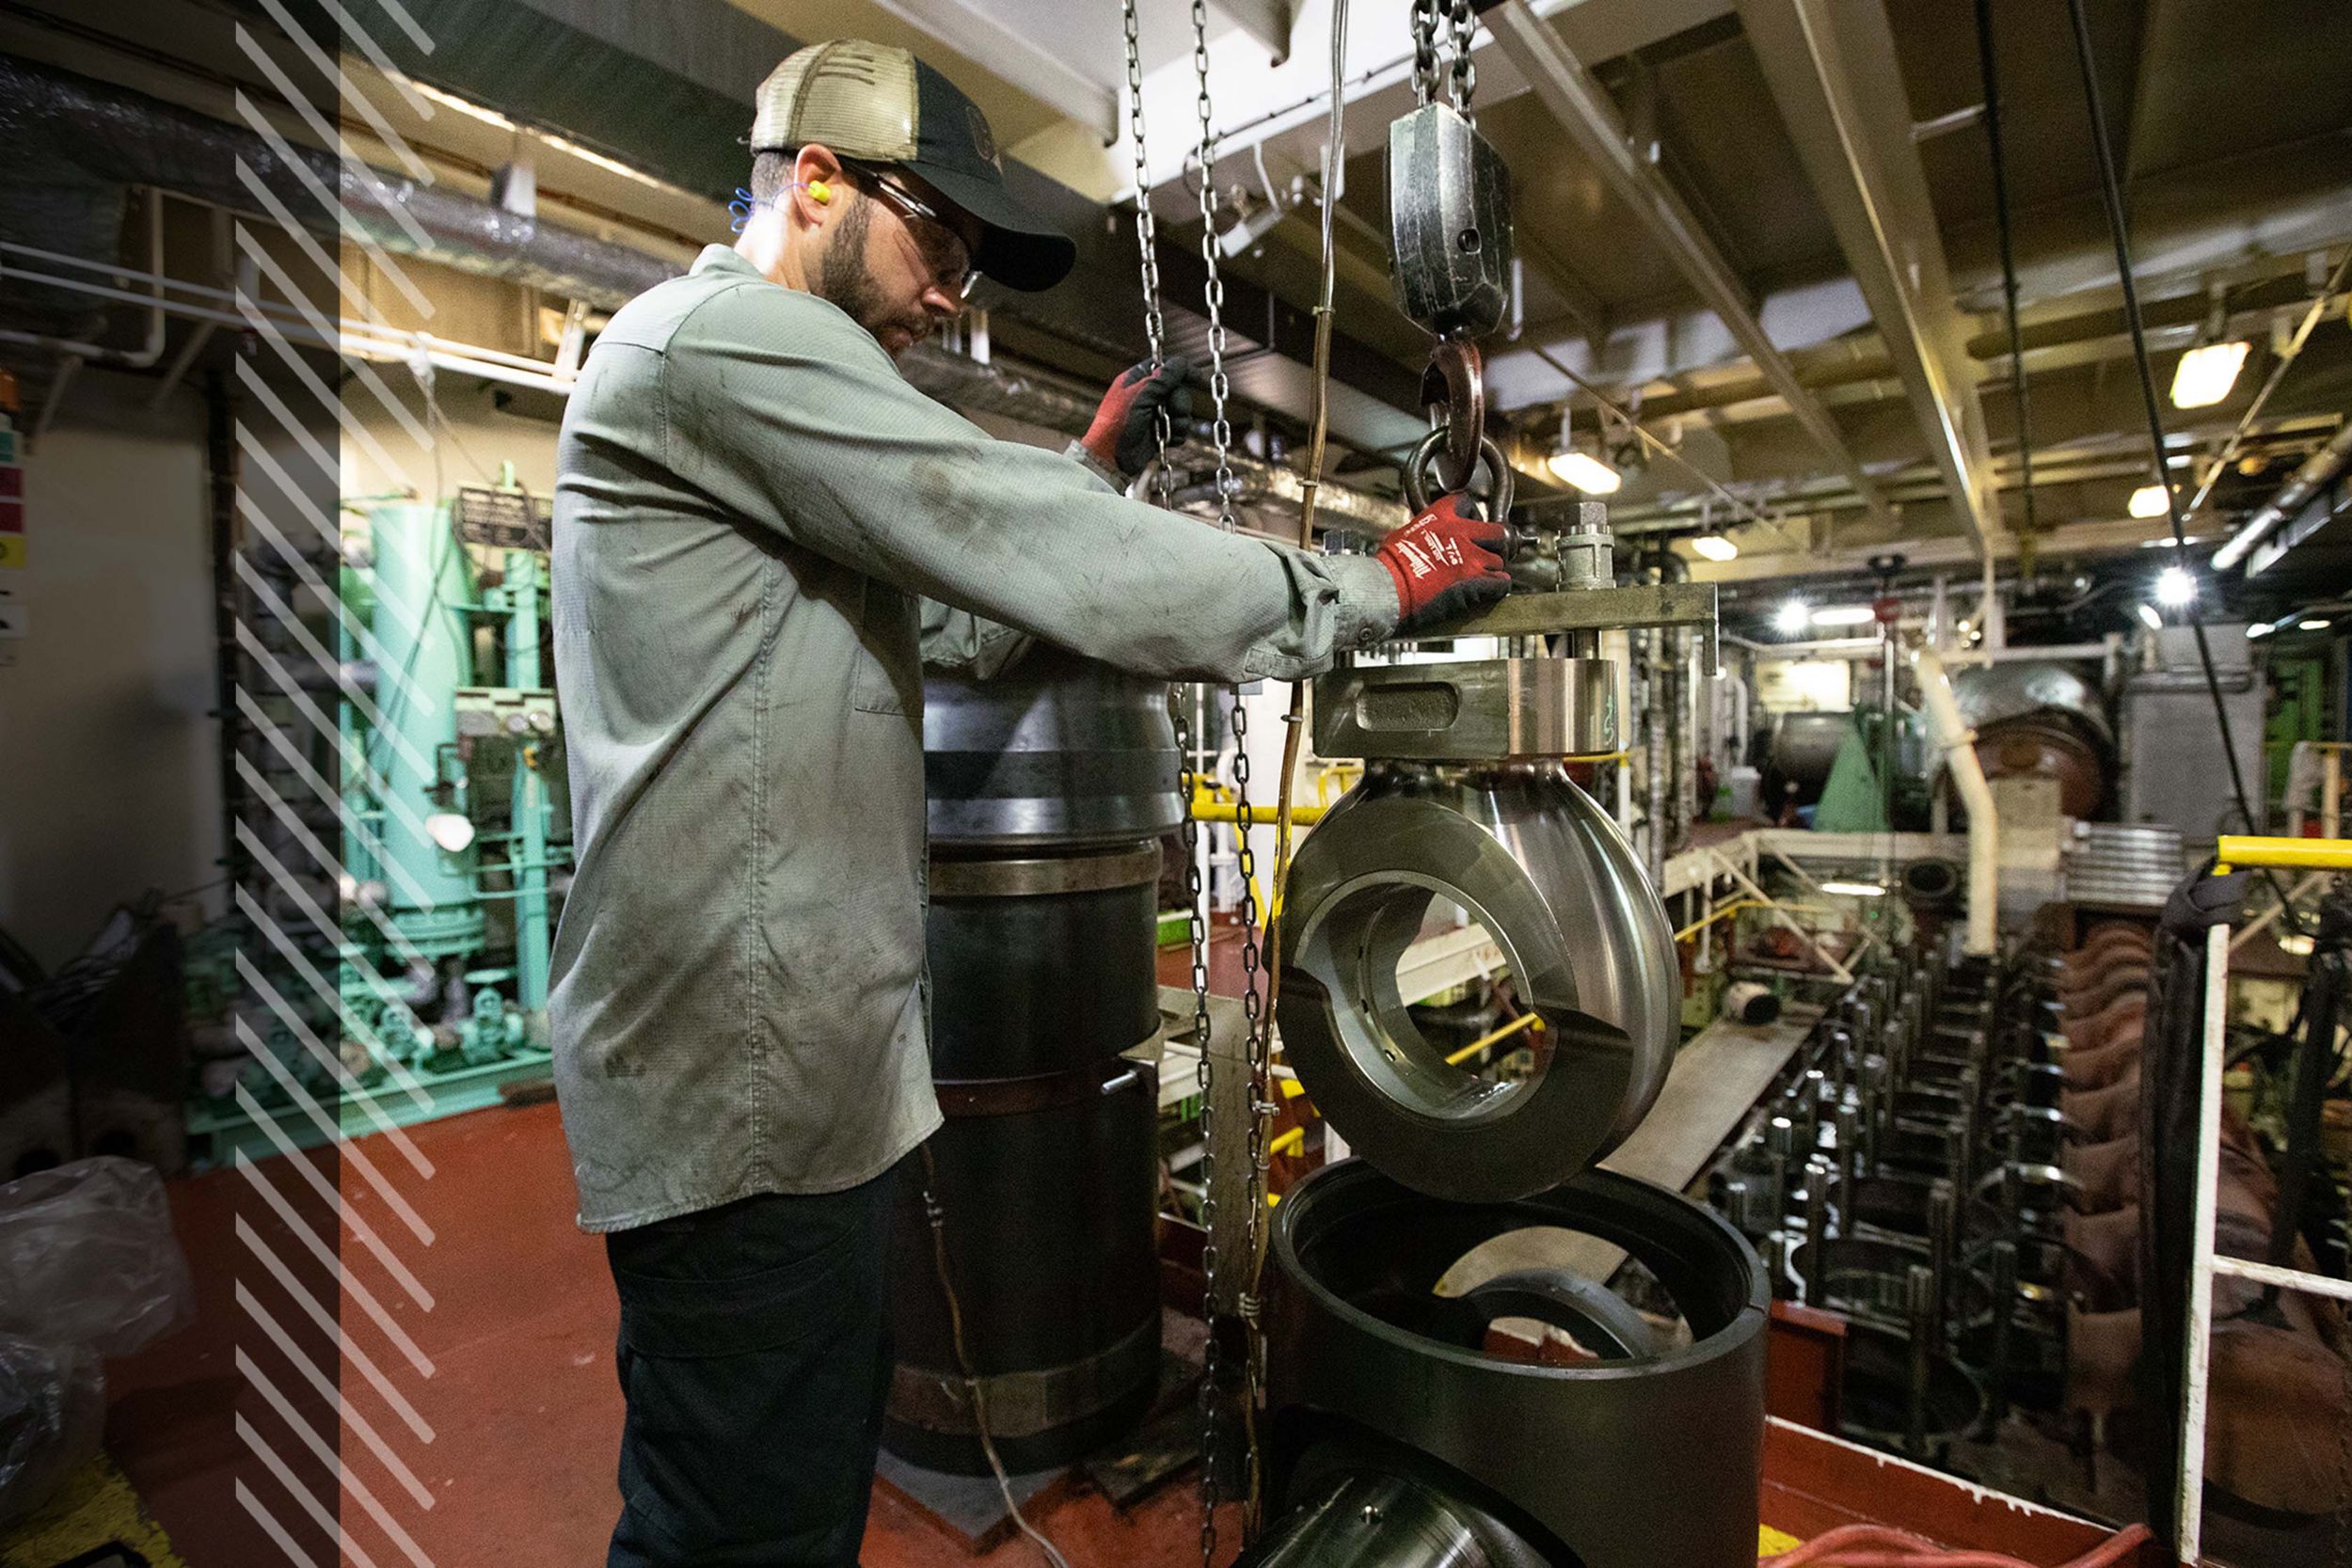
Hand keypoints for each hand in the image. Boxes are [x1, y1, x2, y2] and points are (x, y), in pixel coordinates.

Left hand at [1083, 355, 1193, 479]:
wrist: (1111, 457)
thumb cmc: (1118, 423)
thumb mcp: (1141, 395)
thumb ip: (1163, 378)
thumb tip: (1181, 363)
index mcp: (1137, 379)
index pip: (1165, 367)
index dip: (1181, 371)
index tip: (1196, 377)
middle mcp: (1146, 395)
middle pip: (1178, 389)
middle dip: (1180, 401)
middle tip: (1174, 410)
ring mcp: (1154, 414)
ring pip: (1181, 410)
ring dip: (1180, 419)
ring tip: (1168, 429)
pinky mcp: (1159, 432)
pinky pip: (1179, 427)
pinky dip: (1177, 433)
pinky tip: (1168, 440)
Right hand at [1376, 494, 1511, 632]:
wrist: (1387, 589)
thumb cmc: (1389, 568)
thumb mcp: (1405, 534)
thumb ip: (1426, 532)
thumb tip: (1428, 539)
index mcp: (1441, 516)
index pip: (1467, 503)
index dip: (1472, 517)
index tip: (1469, 528)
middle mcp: (1460, 533)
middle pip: (1496, 533)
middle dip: (1494, 545)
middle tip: (1487, 554)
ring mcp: (1471, 557)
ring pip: (1499, 561)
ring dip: (1491, 571)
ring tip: (1480, 579)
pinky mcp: (1476, 581)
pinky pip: (1502, 583)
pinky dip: (1497, 588)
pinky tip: (1488, 592)